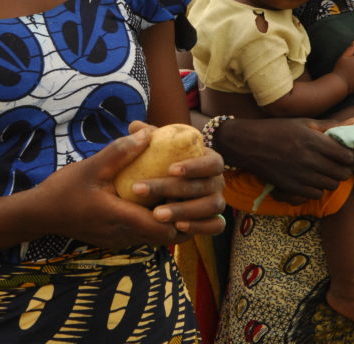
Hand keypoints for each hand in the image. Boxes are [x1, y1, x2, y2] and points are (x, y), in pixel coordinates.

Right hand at [34, 127, 198, 248]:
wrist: (41, 214)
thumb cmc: (65, 190)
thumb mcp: (92, 167)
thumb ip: (121, 152)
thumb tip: (148, 134)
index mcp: (122, 218)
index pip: (165, 228)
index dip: (181, 214)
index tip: (184, 192)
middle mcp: (125, 235)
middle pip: (166, 236)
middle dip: (179, 216)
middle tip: (183, 192)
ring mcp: (120, 240)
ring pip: (155, 237)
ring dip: (165, 219)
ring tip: (169, 194)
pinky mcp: (114, 240)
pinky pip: (141, 235)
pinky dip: (150, 221)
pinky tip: (148, 200)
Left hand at [126, 122, 225, 239]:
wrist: (162, 196)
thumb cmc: (161, 167)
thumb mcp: (155, 151)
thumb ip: (147, 137)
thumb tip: (135, 127)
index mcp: (209, 161)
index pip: (213, 162)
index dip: (196, 166)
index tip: (171, 169)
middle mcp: (217, 182)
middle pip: (206, 186)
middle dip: (175, 189)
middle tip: (144, 191)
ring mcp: (217, 202)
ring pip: (211, 207)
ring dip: (184, 210)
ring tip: (157, 214)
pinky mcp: (215, 222)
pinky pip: (214, 226)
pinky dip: (199, 227)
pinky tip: (178, 227)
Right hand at [217, 116, 353, 202]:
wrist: (247, 144)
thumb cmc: (276, 129)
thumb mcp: (303, 122)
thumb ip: (330, 125)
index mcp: (314, 140)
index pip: (347, 156)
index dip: (351, 156)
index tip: (347, 154)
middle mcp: (309, 159)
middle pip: (342, 173)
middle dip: (344, 169)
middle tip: (337, 163)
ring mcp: (301, 175)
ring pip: (331, 185)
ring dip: (331, 179)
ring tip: (324, 170)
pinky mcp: (292, 186)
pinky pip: (316, 194)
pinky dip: (318, 188)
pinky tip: (312, 179)